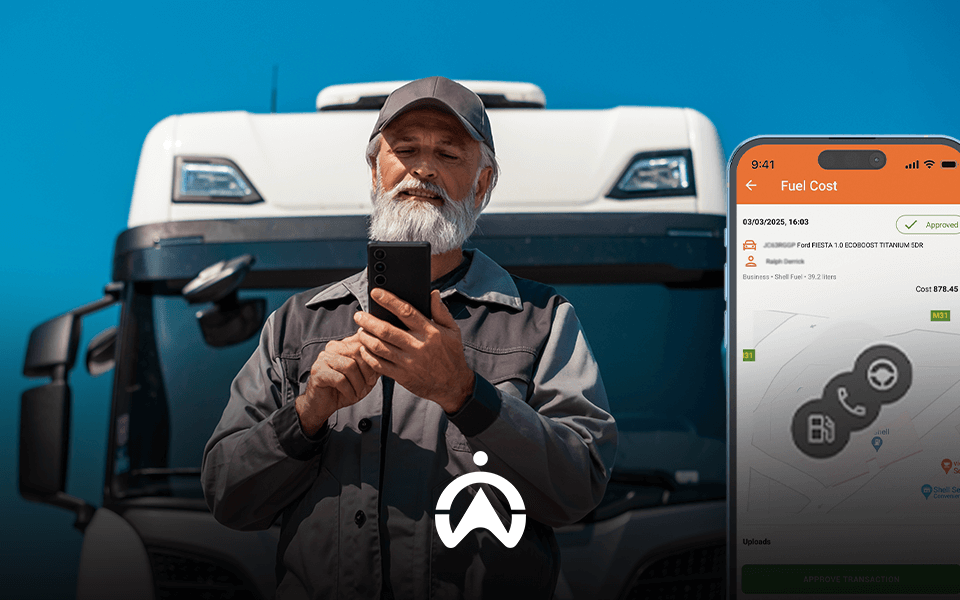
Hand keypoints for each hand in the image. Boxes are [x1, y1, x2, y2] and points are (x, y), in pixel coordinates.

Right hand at [296, 332, 379, 435]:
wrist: (322, 405)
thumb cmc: (344, 389)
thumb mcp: (364, 376)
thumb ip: (374, 364)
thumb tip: (388, 354)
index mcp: (344, 344)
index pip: (364, 341)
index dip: (374, 357)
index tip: (376, 374)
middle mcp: (333, 347)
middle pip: (358, 351)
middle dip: (368, 370)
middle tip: (369, 384)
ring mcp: (323, 358)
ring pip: (349, 366)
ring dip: (358, 383)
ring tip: (359, 392)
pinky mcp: (318, 371)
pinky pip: (340, 379)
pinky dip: (349, 390)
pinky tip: (351, 396)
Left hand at [354, 289, 474, 412]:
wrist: (454, 385)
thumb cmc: (452, 354)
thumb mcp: (453, 330)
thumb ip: (441, 311)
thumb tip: (433, 293)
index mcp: (430, 332)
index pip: (406, 311)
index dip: (389, 300)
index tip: (376, 293)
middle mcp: (418, 346)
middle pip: (386, 330)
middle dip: (368, 321)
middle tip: (359, 315)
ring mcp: (409, 362)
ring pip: (379, 347)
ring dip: (365, 337)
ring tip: (360, 331)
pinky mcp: (402, 376)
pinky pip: (379, 365)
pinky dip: (368, 356)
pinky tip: (364, 349)